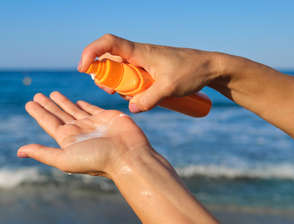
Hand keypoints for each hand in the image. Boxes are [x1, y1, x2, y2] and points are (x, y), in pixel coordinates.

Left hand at [17, 91, 150, 177]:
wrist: (128, 155)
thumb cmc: (98, 159)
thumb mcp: (65, 158)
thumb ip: (43, 153)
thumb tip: (19, 152)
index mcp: (67, 140)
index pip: (48, 123)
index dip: (38, 113)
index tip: (29, 103)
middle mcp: (78, 132)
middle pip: (59, 115)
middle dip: (48, 105)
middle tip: (37, 95)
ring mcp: (93, 124)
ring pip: (73, 110)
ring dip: (63, 102)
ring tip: (52, 93)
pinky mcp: (107, 117)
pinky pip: (92, 109)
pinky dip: (84, 105)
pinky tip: (77, 101)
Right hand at [78, 34, 221, 112]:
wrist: (210, 67)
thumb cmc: (191, 72)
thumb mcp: (169, 88)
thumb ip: (149, 99)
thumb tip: (131, 108)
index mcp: (140, 52)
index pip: (108, 43)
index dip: (91, 52)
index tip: (83, 68)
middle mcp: (138, 54)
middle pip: (109, 58)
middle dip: (103, 75)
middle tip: (110, 92)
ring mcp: (143, 61)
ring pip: (119, 68)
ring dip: (115, 82)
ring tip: (125, 96)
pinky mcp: (149, 69)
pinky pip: (130, 74)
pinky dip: (126, 84)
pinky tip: (135, 96)